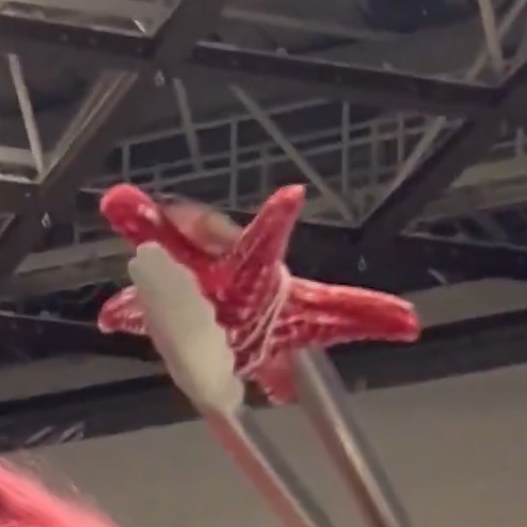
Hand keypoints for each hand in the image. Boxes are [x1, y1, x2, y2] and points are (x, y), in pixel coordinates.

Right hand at [97, 182, 419, 397]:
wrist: (233, 329)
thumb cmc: (276, 314)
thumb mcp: (320, 317)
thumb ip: (363, 316)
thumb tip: (415, 322)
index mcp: (258, 264)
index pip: (267, 241)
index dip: (279, 222)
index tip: (292, 198)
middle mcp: (219, 262)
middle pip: (199, 237)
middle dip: (185, 224)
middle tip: (167, 207)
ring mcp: (185, 278)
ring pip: (163, 260)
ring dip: (145, 246)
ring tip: (123, 227)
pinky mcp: (158, 303)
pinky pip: (137, 304)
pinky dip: (125, 311)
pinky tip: (111, 318)